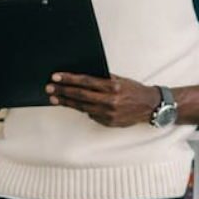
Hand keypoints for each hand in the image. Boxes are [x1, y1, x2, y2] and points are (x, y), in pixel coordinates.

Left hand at [46, 72, 160, 126]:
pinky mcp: (107, 122)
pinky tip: (73, 105)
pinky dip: (82, 109)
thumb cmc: (133, 90)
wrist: (150, 106)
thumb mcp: (120, 80)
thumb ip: (102, 79)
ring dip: (66, 102)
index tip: (56, 77)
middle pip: (80, 95)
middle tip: (49, 88)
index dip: (69, 79)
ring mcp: (107, 113)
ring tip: (54, 98)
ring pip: (81, 107)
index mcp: (112, 87)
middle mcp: (109, 100)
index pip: (85, 81)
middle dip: (62, 91)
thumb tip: (81, 77)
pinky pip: (90, 114)